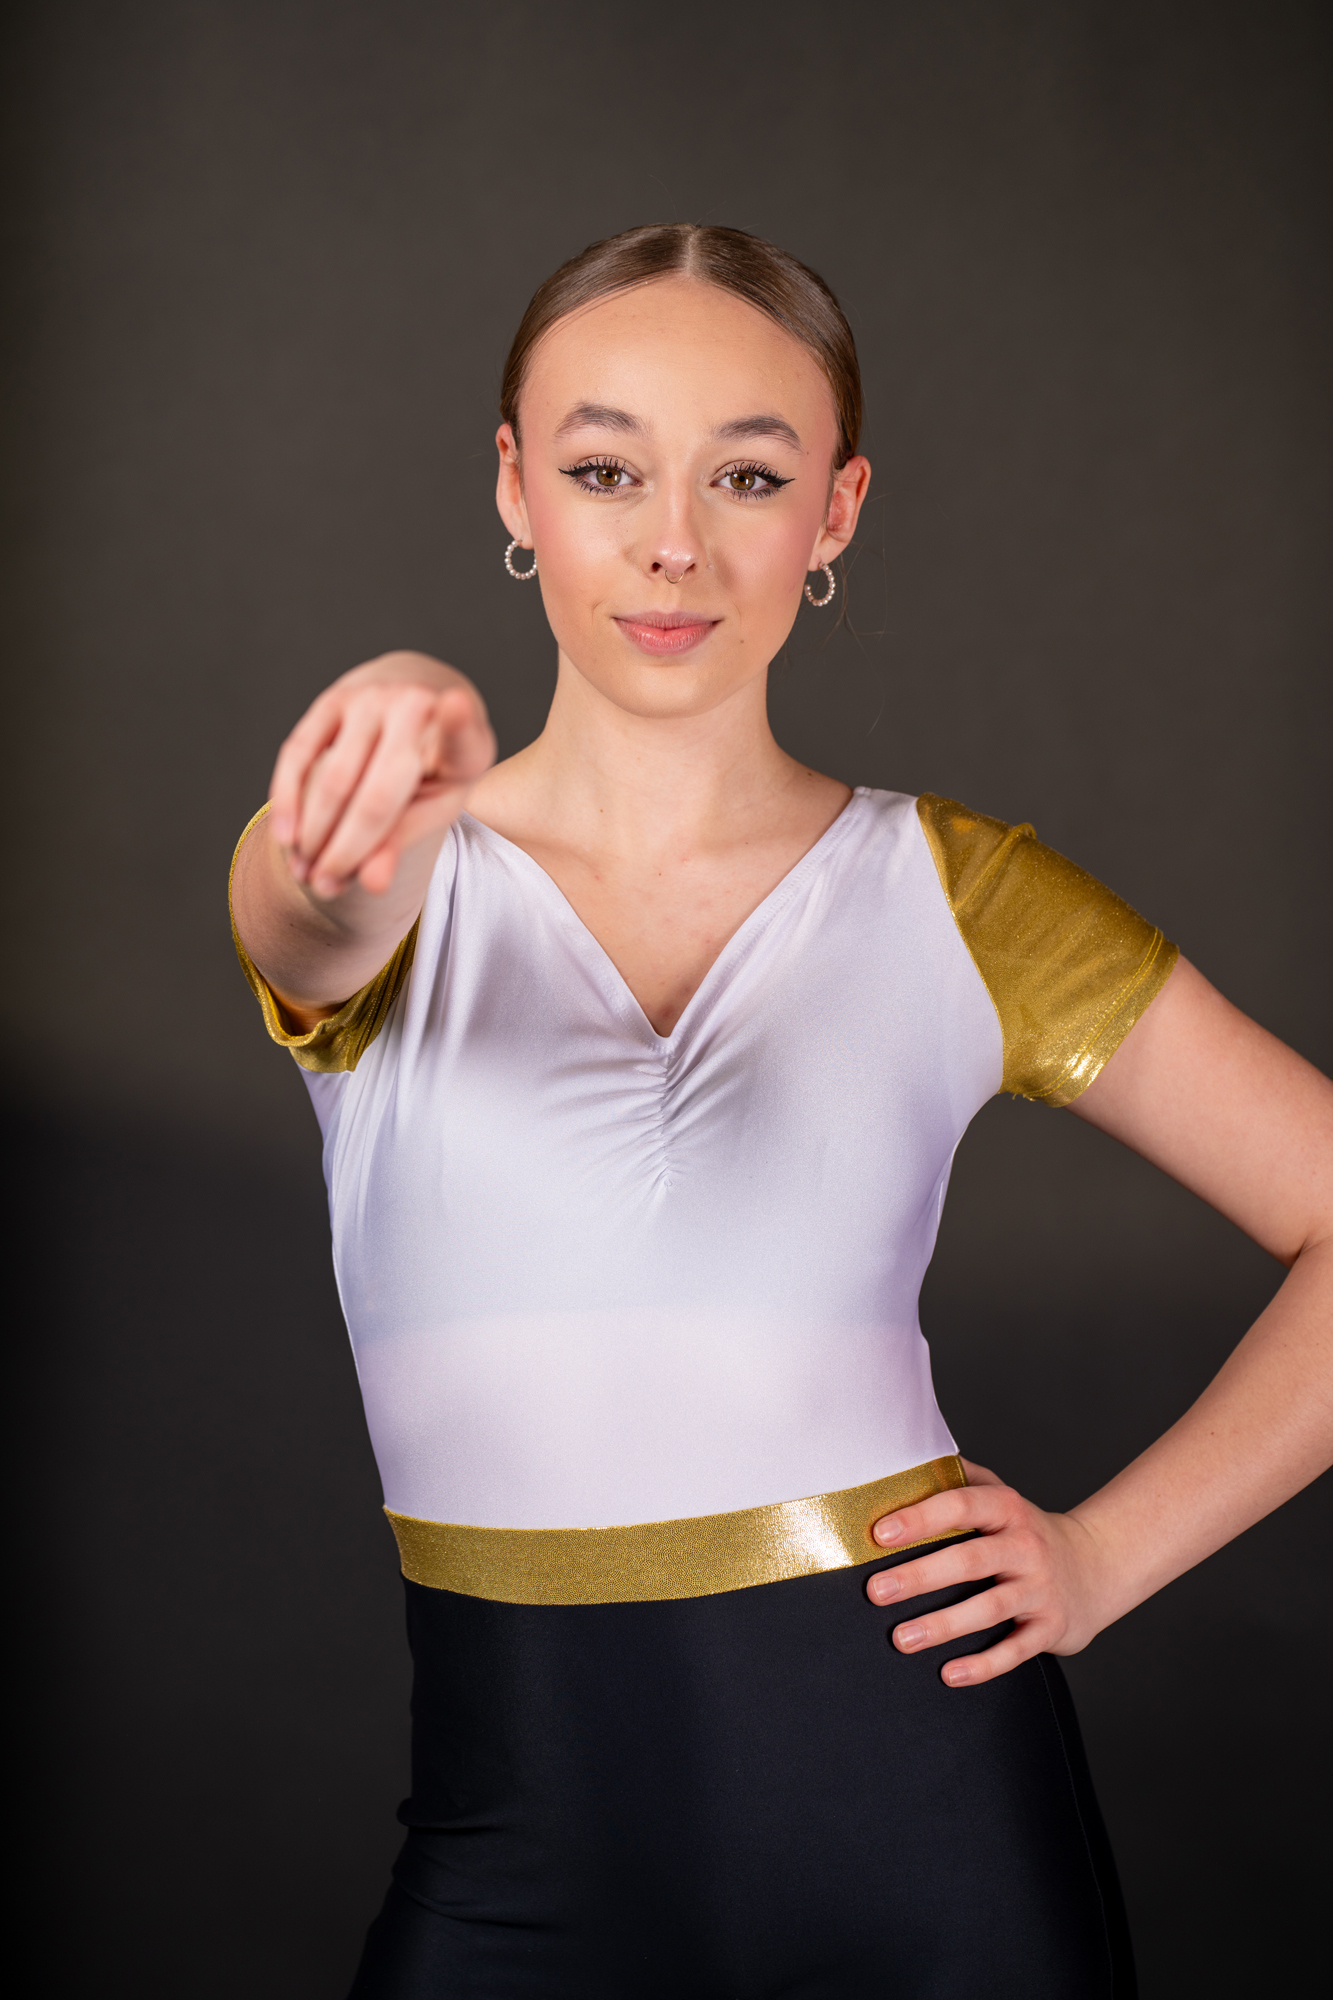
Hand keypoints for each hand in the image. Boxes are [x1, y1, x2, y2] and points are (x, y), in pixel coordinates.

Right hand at [269, 652, 494, 899]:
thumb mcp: (434, 807)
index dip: (458, 721)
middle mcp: (418, 707)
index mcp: (462, 743)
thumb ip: (404, 840)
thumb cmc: (429, 770)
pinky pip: (299, 754)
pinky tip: (286, 837)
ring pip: (334, 779)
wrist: (411, 704)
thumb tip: (372, 885)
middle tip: (324, 887)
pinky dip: (288, 799)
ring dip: (314, 833)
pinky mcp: (333, 698)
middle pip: (379, 794)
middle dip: (347, 849)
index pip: (461, 736)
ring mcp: (373, 698)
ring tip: (305, 873)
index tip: (453, 705)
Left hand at [865, 1459, 1112, 1686]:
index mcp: (1007, 1509)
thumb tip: (907, 1462)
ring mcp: (1040, 1589)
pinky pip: (1016, 1650)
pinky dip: (984, 1665)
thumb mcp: (1002, 1495)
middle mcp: (1026, 1546)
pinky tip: (950, 1674)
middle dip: (920, 1576)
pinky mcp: (1051, 1627)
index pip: (962, 1506)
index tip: (880, 1534)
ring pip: (989, 1608)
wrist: (1098, 1566)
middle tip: (876, 1591)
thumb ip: (960, 1478)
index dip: (921, 1518)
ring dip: (943, 1625)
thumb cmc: (1027, 1531)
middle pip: (970, 1560)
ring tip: (902, 1638)